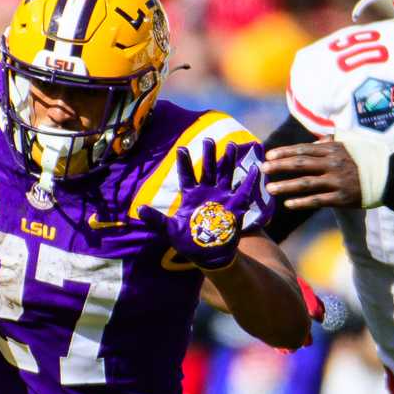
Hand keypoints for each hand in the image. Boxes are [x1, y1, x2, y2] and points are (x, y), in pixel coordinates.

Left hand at [138, 140, 261, 269]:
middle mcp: (206, 191)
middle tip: (208, 139)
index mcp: (190, 195)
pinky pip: (244, 190)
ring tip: (232, 144)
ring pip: (226, 173)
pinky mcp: (236, 205)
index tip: (181, 148)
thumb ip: (156, 220)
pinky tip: (255, 168)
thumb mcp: (170, 230)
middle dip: (209, 154)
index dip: (184, 162)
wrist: (208, 255)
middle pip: (208, 169)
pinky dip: (249, 180)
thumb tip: (139, 210)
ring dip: (229, 160)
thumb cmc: (188, 242)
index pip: (186, 175)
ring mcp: (222, 196)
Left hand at [263, 138, 368, 210]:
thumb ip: (330, 143)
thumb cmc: (366, 159)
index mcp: (333, 150)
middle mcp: (333, 164)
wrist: (388, 176)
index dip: (285, 152)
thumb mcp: (349, 145)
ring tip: (269, 189)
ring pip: (306, 184)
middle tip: (262, 169)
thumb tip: (313, 144)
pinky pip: (318, 200)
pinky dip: (302, 202)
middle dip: (279, 166)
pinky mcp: (341, 197)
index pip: (303, 150)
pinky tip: (288, 204)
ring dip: (286, 186)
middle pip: (301, 164)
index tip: (268, 155)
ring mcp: (337, 181)